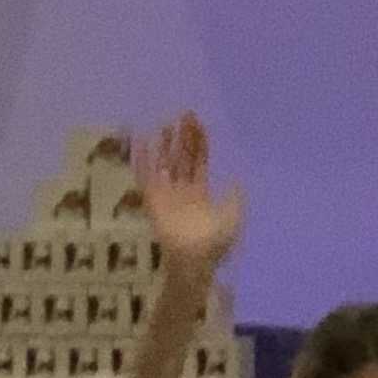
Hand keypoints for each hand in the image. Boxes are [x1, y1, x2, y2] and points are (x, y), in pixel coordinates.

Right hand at [135, 115, 245, 278]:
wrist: (193, 262)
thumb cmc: (213, 246)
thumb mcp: (232, 220)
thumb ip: (235, 199)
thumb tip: (238, 179)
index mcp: (200, 192)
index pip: (198, 160)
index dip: (198, 142)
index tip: (197, 123)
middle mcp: (182, 190)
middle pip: (181, 157)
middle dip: (182, 137)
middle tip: (183, 114)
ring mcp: (166, 194)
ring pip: (164, 163)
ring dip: (164, 145)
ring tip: (165, 124)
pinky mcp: (152, 200)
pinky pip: (144, 175)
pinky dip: (141, 158)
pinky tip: (140, 140)